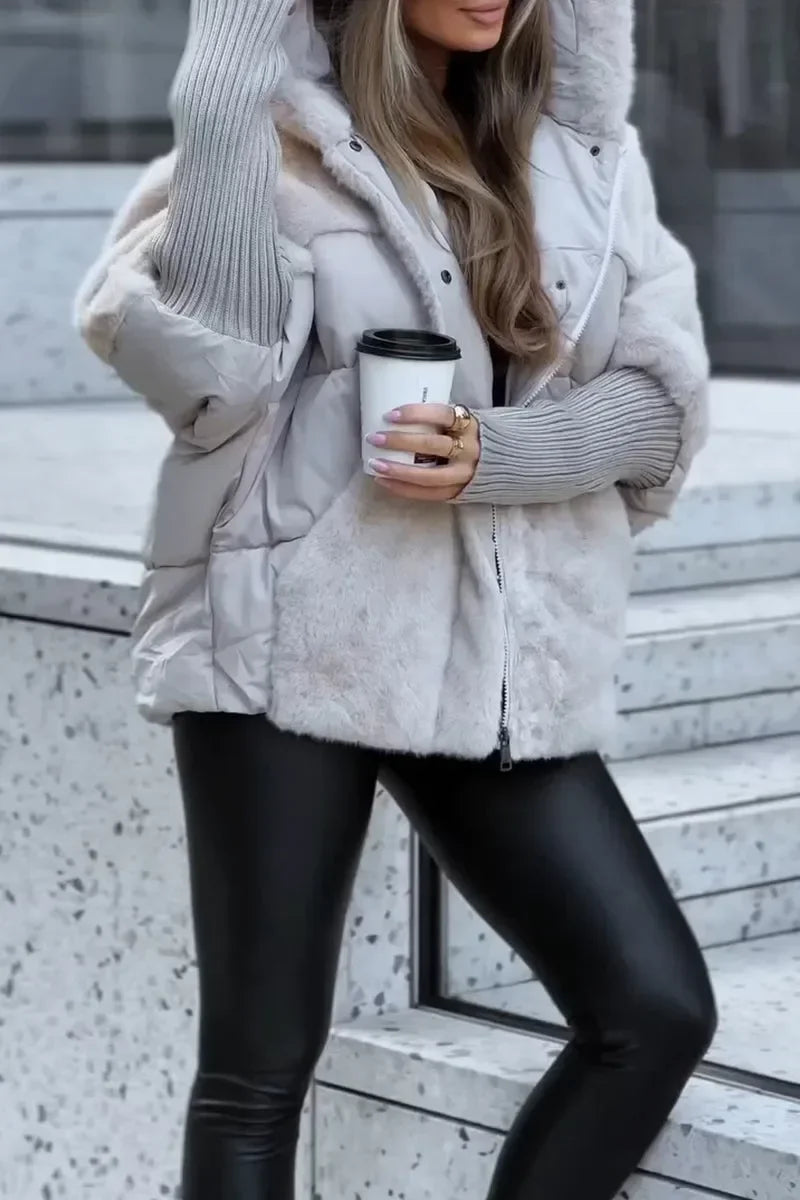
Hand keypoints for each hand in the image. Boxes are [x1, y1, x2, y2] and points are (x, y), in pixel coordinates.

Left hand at [366, 405, 480, 501]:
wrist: (511, 464)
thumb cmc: (478, 438)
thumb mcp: (468, 423)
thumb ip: (444, 421)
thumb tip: (400, 416)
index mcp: (471, 426)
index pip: (443, 414)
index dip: (416, 413)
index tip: (390, 414)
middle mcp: (470, 450)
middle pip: (432, 445)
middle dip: (400, 442)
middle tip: (375, 438)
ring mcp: (464, 474)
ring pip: (428, 475)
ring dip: (398, 470)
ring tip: (375, 465)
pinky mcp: (459, 492)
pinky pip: (428, 494)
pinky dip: (404, 489)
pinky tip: (385, 482)